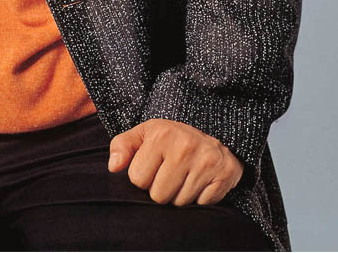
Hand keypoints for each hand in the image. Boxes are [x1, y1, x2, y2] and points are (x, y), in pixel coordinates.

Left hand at [107, 119, 243, 205]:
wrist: (216, 133)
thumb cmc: (173, 138)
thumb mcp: (145, 133)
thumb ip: (122, 146)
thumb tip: (113, 167)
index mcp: (161, 135)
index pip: (138, 179)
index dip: (143, 176)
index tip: (154, 165)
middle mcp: (185, 147)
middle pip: (159, 196)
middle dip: (161, 189)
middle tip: (171, 173)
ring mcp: (207, 162)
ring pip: (180, 203)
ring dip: (180, 194)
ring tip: (186, 175)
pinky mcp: (224, 176)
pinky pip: (201, 204)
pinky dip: (200, 197)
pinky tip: (201, 181)